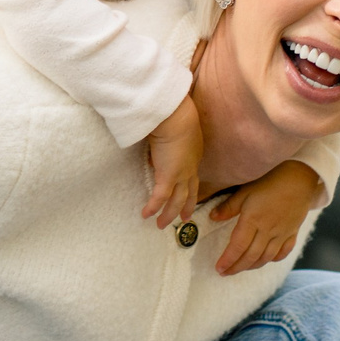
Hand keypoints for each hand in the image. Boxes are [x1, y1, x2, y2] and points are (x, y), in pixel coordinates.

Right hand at [141, 96, 203, 229]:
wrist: (176, 117)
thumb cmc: (174, 116)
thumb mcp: (175, 130)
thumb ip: (169, 140)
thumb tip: (157, 144)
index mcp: (193, 155)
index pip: (193, 177)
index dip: (191, 188)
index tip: (189, 196)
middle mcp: (190, 167)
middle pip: (190, 193)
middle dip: (187, 207)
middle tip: (185, 218)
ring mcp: (180, 174)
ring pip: (177, 201)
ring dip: (169, 214)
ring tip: (161, 224)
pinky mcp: (168, 177)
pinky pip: (160, 197)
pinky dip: (153, 207)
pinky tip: (145, 215)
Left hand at [209, 160, 323, 274]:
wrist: (299, 178)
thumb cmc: (269, 181)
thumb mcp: (245, 191)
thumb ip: (228, 207)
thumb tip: (212, 217)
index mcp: (253, 220)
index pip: (238, 246)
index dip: (228, 260)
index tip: (219, 268)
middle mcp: (267, 231)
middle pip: (251, 256)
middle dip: (236, 267)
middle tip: (225, 273)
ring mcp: (281, 234)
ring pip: (266, 257)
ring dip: (252, 266)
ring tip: (240, 268)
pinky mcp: (292, 233)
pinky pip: (282, 252)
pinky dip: (272, 259)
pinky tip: (264, 260)